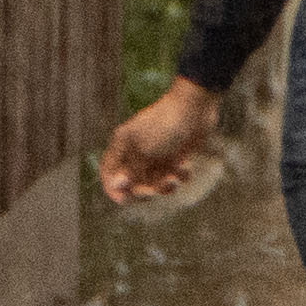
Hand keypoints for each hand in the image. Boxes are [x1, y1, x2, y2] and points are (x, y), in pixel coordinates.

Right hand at [100, 78, 221, 204]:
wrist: (196, 105)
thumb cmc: (166, 125)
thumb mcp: (146, 150)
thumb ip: (131, 170)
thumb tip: (115, 184)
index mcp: (123, 145)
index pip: (109, 172)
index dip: (113, 188)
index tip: (124, 200)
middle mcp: (137, 150)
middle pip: (132, 182)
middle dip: (143, 191)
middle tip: (154, 191)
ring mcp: (157, 154)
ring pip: (154, 182)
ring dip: (164, 186)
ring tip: (175, 179)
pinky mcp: (175, 155)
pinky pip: (172, 175)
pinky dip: (179, 176)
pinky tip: (186, 167)